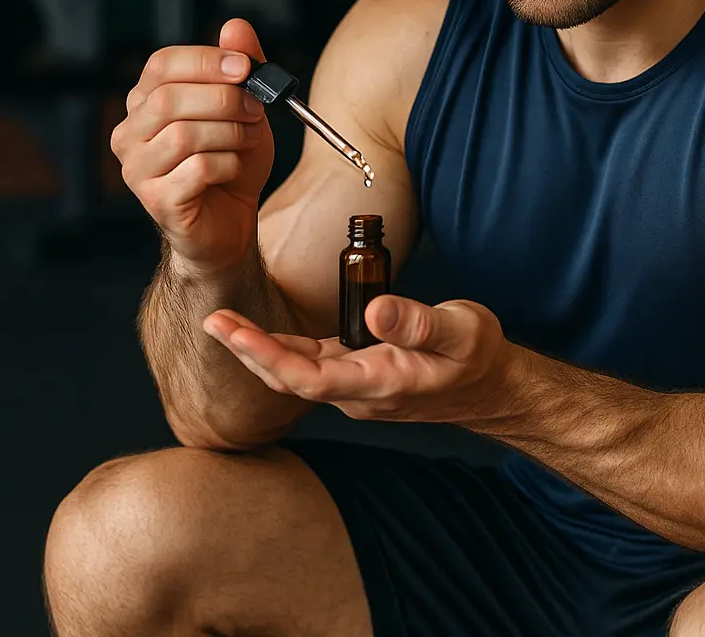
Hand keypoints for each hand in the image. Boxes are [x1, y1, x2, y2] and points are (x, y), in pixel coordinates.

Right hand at [110, 19, 274, 272]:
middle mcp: (131, 133)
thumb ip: (240, 68)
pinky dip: (228, 164)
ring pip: (184, 134)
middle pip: (169, 98)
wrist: (232, 224)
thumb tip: (236, 26)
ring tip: (248, 141)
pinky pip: (197, 169)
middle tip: (255, 109)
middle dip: (223, 100)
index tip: (245, 67)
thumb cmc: (231, 163)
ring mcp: (137, 169)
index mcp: (146, 102)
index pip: (161, 64)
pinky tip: (234, 170)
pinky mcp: (157, 201)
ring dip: (230, 134)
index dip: (206, 61)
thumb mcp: (245, 109)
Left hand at [202, 295, 519, 425]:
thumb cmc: (477, 357)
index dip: (265, 355)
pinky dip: (283, 351)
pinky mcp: (360, 376)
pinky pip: (312, 368)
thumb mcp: (460, 330)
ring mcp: (358, 388)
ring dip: (259, 351)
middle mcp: (360, 392)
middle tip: (212, 319)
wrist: (492, 388)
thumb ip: (418, 324)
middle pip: (289, 378)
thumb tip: (375, 311)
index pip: (308, 377)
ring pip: (297, 374)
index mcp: (380, 382)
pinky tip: (265, 334)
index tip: (231, 331)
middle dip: (247, 351)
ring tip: (225, 323)